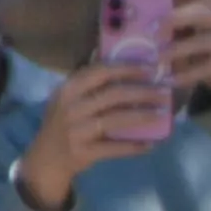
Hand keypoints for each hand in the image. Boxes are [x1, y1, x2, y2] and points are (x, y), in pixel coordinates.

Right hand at [17, 55, 178, 210]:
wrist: (46, 160)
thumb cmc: (62, 122)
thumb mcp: (68, 97)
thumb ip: (88, 78)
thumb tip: (110, 50)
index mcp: (69, 89)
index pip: (100, 72)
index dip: (127, 68)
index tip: (150, 68)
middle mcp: (72, 108)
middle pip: (113, 95)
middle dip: (143, 92)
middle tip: (164, 92)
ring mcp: (77, 131)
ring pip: (116, 120)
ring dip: (143, 116)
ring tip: (162, 113)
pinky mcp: (84, 152)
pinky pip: (114, 148)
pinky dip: (133, 147)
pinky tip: (150, 144)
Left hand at [152, 0, 210, 108]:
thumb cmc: (208, 50)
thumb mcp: (194, 33)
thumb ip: (176, 28)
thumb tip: (141, 25)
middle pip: (202, 12)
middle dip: (176, 18)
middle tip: (153, 28)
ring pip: (203, 41)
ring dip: (177, 49)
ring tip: (157, 58)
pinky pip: (206, 67)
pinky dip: (187, 74)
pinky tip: (170, 80)